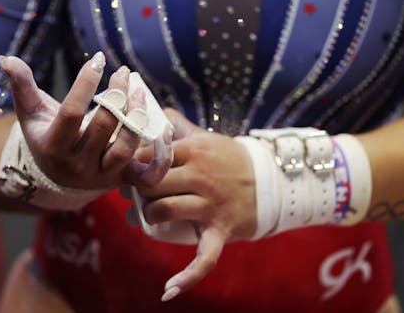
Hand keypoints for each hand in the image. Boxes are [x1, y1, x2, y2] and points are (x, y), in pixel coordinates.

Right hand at [0, 53, 169, 190]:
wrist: (58, 177)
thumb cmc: (46, 136)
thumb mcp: (31, 113)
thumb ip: (22, 86)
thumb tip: (8, 58)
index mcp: (54, 145)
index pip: (71, 114)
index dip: (84, 84)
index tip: (98, 60)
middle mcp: (78, 164)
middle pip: (103, 128)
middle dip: (116, 96)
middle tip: (123, 73)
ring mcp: (102, 174)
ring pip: (125, 149)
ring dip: (136, 118)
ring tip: (140, 92)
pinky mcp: (123, 180)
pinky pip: (148, 175)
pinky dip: (162, 156)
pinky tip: (165, 129)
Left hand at [134, 110, 256, 300]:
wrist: (273, 180)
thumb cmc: (230, 158)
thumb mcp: (206, 137)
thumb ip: (179, 124)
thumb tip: (155, 112)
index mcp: (194, 150)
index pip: (148, 157)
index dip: (132, 165)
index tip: (130, 171)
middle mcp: (200, 175)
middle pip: (150, 184)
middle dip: (138, 189)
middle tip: (140, 192)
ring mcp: (210, 204)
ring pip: (162, 211)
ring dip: (149, 215)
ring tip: (152, 214)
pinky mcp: (220, 229)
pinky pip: (204, 258)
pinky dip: (187, 276)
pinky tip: (168, 290)